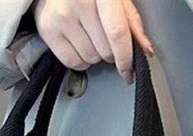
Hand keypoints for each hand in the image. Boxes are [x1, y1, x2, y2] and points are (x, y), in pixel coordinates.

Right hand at [32, 0, 153, 83]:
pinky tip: (80, 43)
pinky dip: (81, 60)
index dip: (125, 58)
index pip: (117, 33)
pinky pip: (73, 62)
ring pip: (90, 58)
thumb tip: (145, 50)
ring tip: (89, 35)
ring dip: (95, 55)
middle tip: (104, 37)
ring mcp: (62, 15)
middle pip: (105, 50)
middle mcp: (80, 1)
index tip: (129, 72)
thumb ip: (131, 22)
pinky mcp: (48, 28)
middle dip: (110, 52)